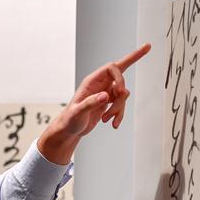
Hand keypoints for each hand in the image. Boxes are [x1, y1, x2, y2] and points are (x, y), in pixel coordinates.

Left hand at [38, 43, 150, 163]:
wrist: (67, 132)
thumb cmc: (69, 122)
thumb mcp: (78, 114)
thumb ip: (91, 104)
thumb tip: (105, 96)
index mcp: (92, 81)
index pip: (113, 67)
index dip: (125, 67)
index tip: (131, 75)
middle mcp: (99, 85)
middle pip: (121, 80)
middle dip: (122, 95)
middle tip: (117, 107)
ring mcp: (104, 93)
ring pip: (123, 95)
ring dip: (120, 109)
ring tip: (110, 122)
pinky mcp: (107, 104)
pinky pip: (120, 106)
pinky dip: (119, 115)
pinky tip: (112, 124)